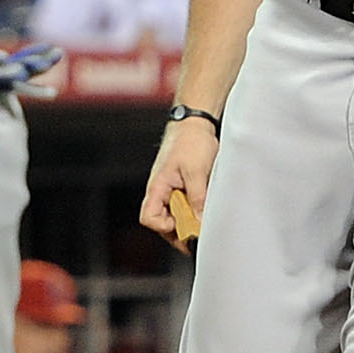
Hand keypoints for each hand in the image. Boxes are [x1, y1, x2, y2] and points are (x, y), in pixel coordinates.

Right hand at [139, 113, 219, 250]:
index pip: (149, 218)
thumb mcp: (195, 171)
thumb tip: (199, 221)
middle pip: (162, 222)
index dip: (163, 227)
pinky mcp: (181, 188)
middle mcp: (161, 191)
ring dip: (189, 219)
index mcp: (157, 187)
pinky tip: (204, 205)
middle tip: (198, 228)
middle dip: (180, 229)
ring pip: (175, 216)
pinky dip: (194, 210)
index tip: (183, 226)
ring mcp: (171, 190)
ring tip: (203, 214)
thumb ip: (197, 198)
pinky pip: (185, 206)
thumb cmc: (190, 141)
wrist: (196, 124)